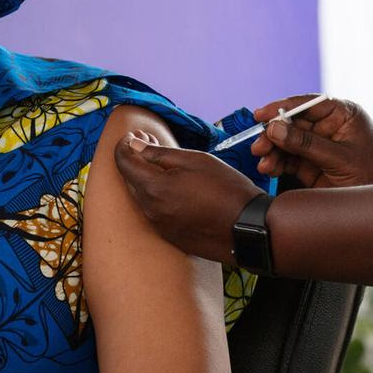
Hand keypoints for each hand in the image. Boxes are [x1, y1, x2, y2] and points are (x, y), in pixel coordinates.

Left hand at [114, 130, 263, 264]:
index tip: (132, 135)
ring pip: (141, 196)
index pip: (123, 163)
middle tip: (146, 142)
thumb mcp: (194, 160)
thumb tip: (135, 145)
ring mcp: (160, 226)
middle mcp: (151, 210)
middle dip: (134, 159)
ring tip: (160, 163)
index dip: (124, 146)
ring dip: (144, 178)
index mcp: (154, 188)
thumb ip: (159, 153)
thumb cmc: (225, 188)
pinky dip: (155, 195)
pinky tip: (171, 186)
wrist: (248, 228)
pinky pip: (153, 212)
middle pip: (130, 180)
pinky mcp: (170, 237)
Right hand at [251, 95, 372, 187]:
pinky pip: (288, 159)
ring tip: (263, 161)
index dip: (282, 108)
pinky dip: (276, 162)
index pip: (308, 104)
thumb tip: (274, 128)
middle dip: (273, 134)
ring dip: (272, 150)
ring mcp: (318, 146)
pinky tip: (268, 167)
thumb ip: (307, 144)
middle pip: (292, 123)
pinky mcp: (311, 165)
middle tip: (259, 146)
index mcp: (342, 115)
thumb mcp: (341, 159)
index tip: (261, 114)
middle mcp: (328, 127)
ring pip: (286, 141)